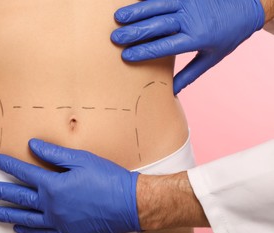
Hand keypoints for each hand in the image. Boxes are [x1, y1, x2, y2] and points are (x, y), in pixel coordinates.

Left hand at [0, 139, 140, 232]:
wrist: (129, 204)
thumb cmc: (107, 179)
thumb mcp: (81, 160)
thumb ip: (54, 154)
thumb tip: (33, 145)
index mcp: (53, 185)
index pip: (24, 172)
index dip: (8, 165)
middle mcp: (51, 205)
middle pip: (19, 197)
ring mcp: (58, 221)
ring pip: (26, 218)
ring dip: (7, 214)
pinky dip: (28, 231)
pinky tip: (19, 228)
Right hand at [111, 0, 264, 93]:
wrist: (248, 6)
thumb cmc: (229, 35)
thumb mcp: (212, 58)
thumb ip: (190, 75)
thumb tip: (172, 92)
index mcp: (196, 38)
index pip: (163, 47)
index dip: (143, 51)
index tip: (126, 56)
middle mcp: (190, 18)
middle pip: (156, 26)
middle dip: (134, 32)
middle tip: (115, 38)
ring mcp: (188, 1)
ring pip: (156, 6)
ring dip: (136, 11)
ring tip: (118, 17)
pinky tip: (134, 2)